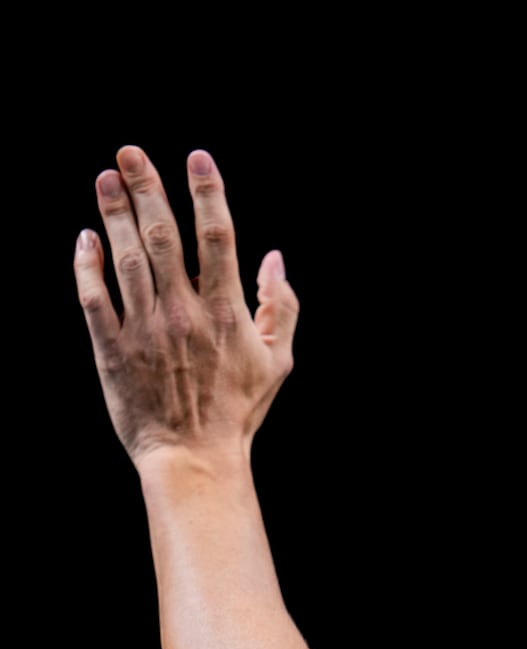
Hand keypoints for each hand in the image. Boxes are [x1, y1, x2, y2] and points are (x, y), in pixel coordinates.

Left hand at [74, 146, 297, 464]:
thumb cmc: (239, 410)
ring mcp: (144, 329)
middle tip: (130, 152)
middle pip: (164, 236)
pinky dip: (87, 265)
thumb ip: (280, 307)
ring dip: (114, 215)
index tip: (197, 158)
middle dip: (147, 189)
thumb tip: (273, 259)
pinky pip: (94, 297)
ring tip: (106, 179)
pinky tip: (85, 237)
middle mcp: (184, 313)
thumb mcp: (277, 361)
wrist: (193, 457)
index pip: (217, 237)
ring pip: (126, 259)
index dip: (208, 193)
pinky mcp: (111, 348)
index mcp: (226, 313)